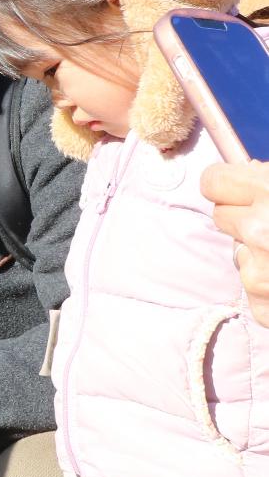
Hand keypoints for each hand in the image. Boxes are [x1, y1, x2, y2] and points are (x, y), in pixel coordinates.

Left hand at [203, 159, 268, 325]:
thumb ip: (267, 181)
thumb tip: (245, 170)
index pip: (212, 181)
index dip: (229, 184)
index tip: (243, 189)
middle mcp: (259, 231)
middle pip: (221, 215)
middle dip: (244, 218)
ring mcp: (258, 272)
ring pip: (237, 253)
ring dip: (257, 254)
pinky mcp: (262, 305)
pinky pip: (251, 288)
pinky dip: (267, 287)